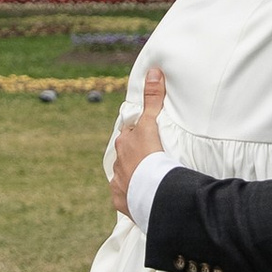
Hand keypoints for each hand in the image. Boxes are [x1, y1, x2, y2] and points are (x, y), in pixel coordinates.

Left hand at [107, 65, 167, 218]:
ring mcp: (119, 182)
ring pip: (124, 175)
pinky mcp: (122, 200)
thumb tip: (153, 70)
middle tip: (150, 157)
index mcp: (125, 143)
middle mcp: (118, 162)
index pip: (129, 134)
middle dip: (134, 155)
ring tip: (149, 178)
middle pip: (125, 155)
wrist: (152, 190)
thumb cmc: (152, 156)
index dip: (138, 135)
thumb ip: (153, 99)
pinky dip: (133, 195)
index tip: (147, 137)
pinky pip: (126, 196)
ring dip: (134, 175)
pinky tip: (143, 196)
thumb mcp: (152, 124)